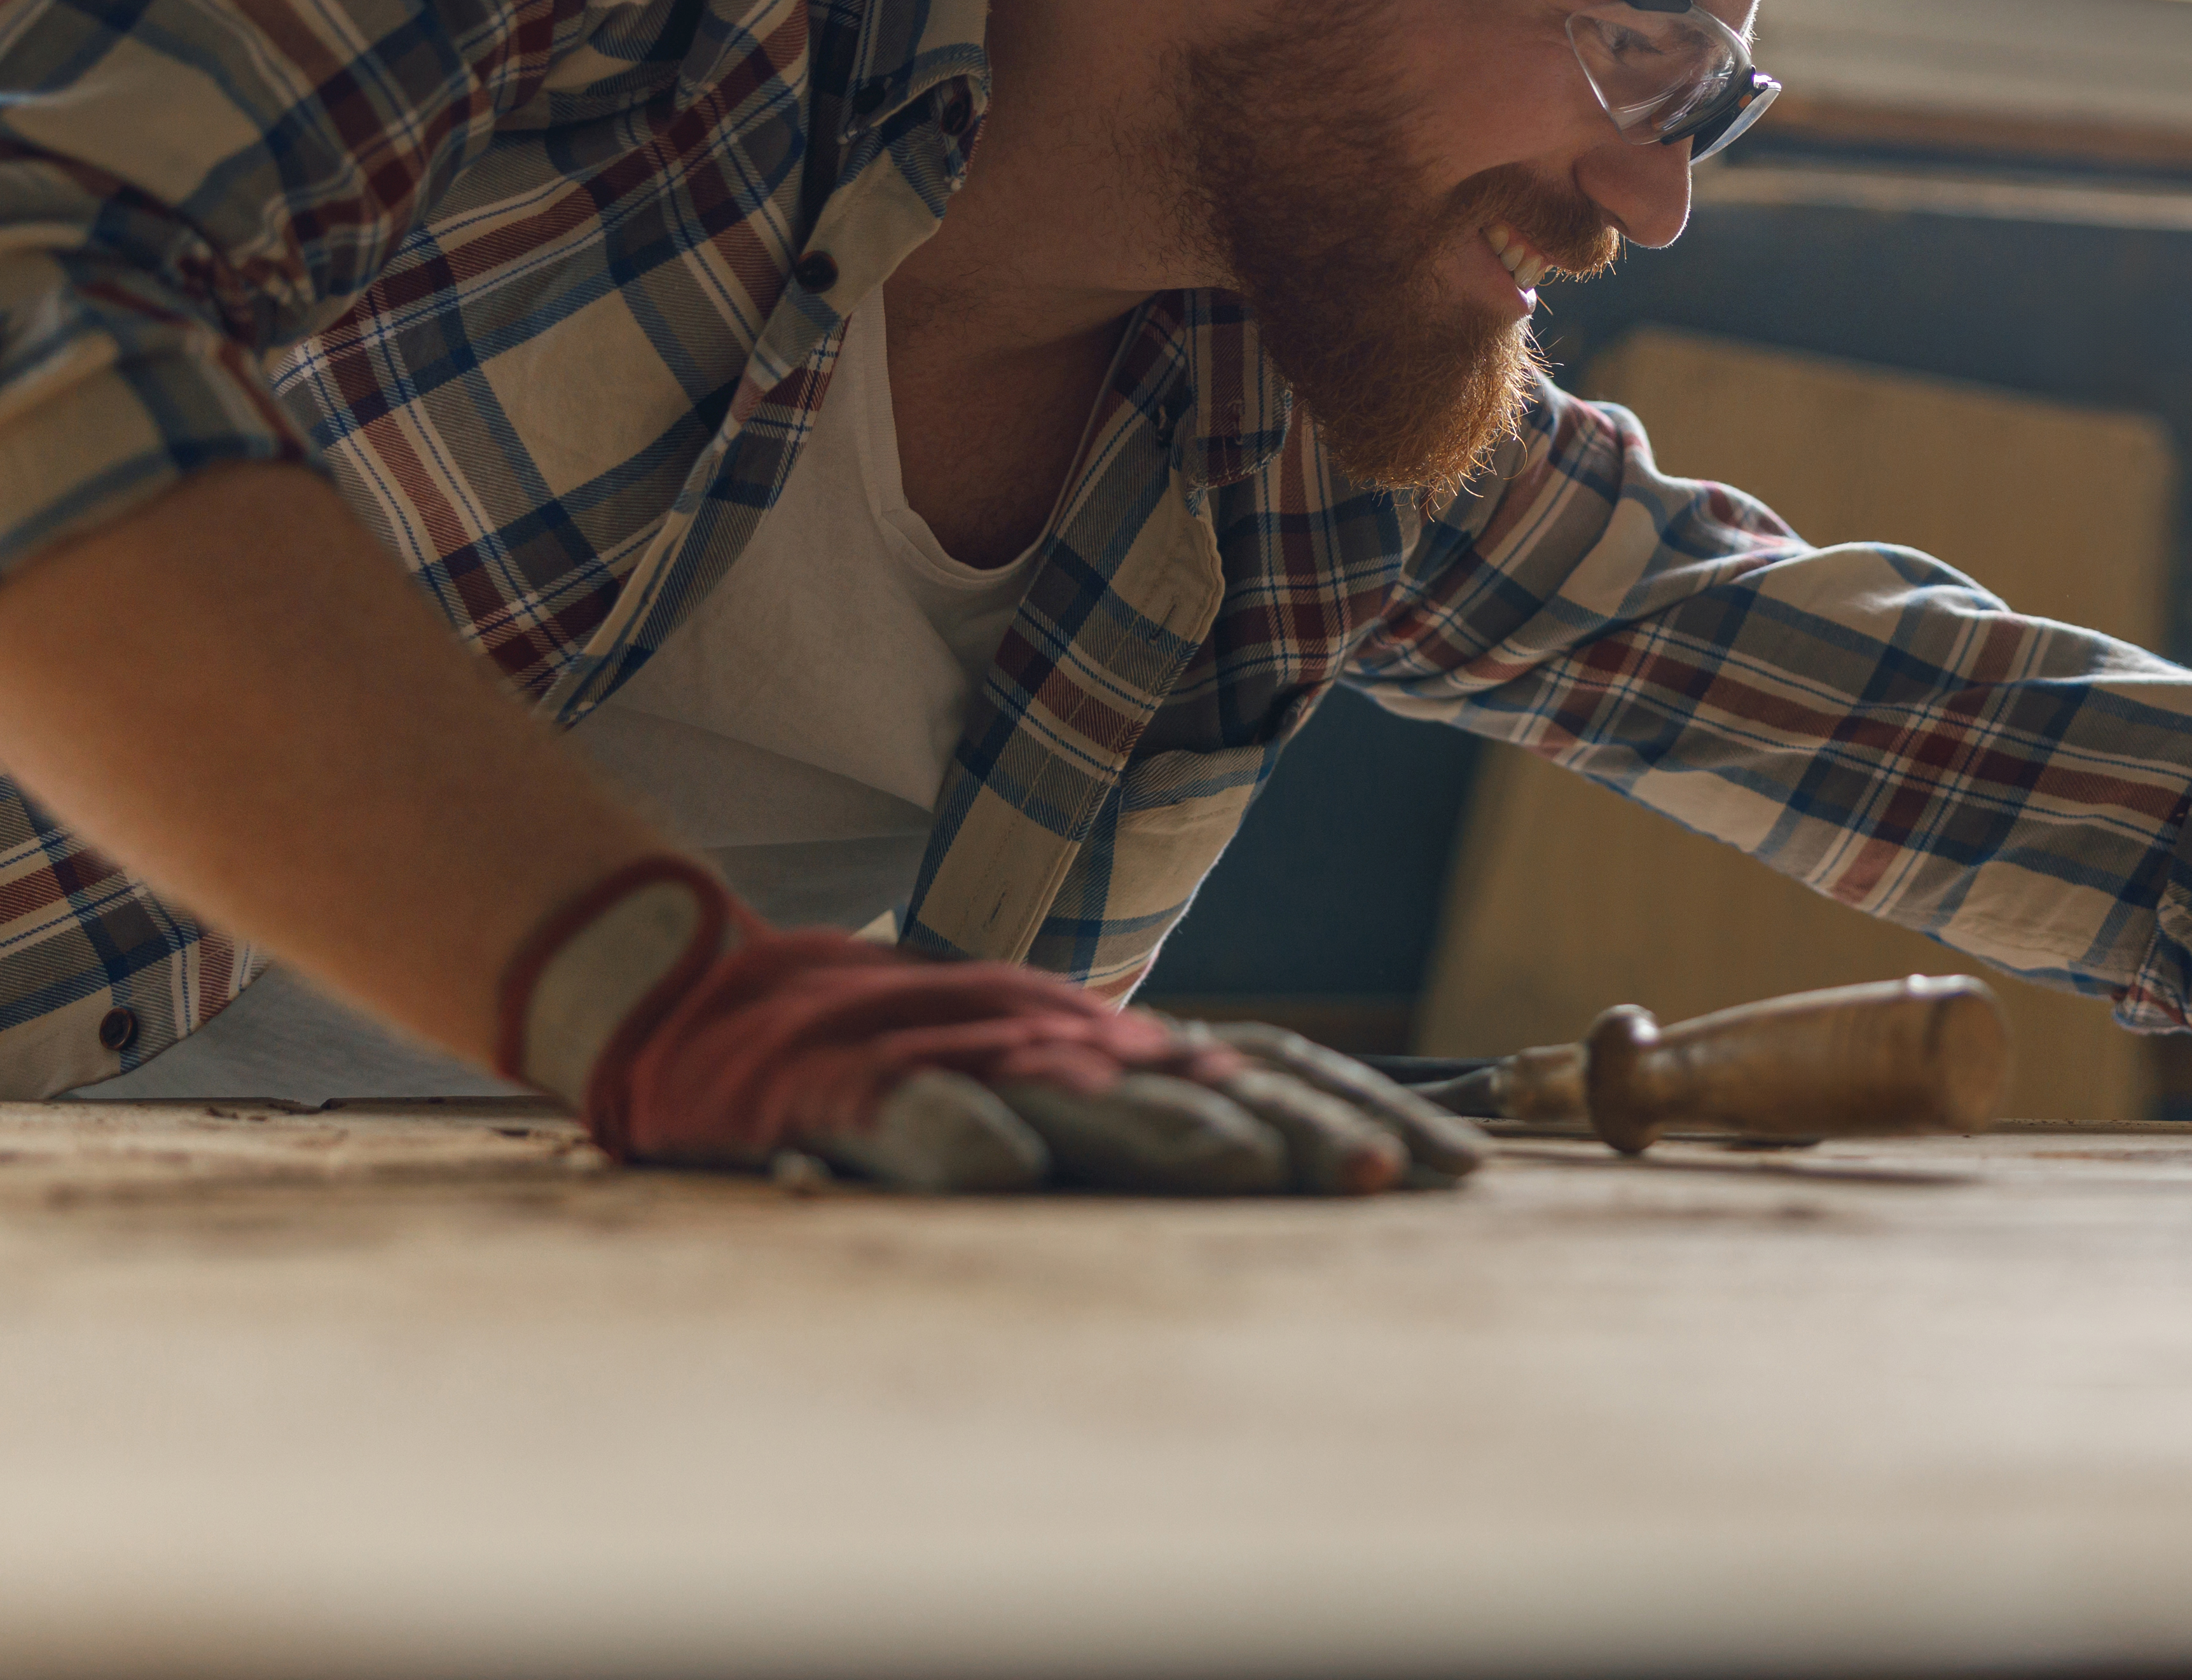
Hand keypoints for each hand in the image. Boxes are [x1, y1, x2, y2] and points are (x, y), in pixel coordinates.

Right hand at [499, 858, 1491, 1194]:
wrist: (733, 1012)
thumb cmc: (927, 1068)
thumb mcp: (1066, 1090)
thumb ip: (1173, 1120)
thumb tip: (1342, 1166)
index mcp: (1119, 1043)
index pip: (1272, 1066)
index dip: (1363, 1112)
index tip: (1458, 1171)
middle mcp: (1058, 1040)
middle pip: (1201, 1084)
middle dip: (1297, 1132)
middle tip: (1381, 1179)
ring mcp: (958, 1059)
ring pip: (1077, 1097)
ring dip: (1164, 1131)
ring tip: (1243, 1168)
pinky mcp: (849, 1089)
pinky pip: (909, 1118)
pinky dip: (957, 1141)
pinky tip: (1003, 1175)